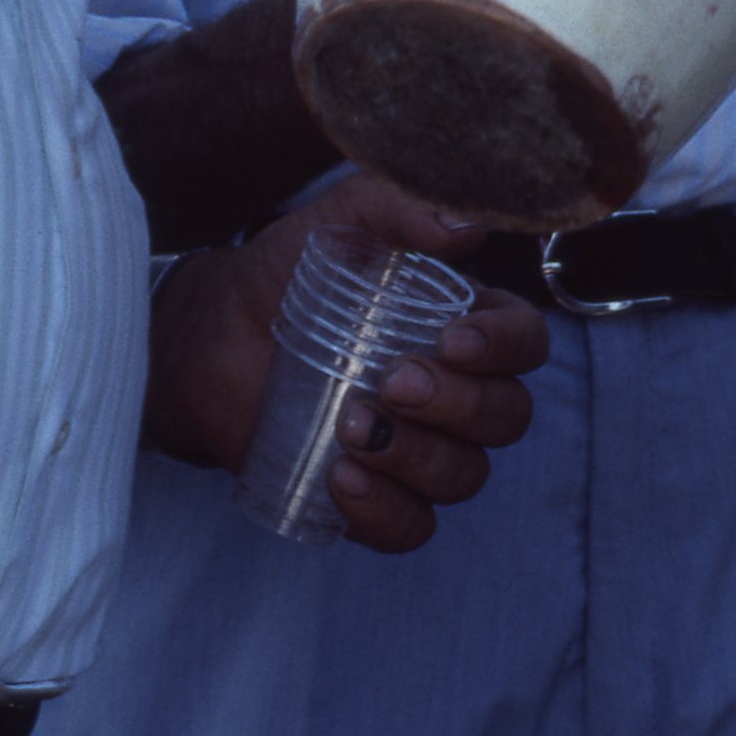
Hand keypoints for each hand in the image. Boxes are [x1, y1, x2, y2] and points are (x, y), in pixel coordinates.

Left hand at [142, 173, 546, 551]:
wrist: (211, 334)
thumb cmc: (286, 272)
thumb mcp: (337, 223)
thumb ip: (396, 208)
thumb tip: (464, 224)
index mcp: (462, 323)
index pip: (525, 343)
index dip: (505, 348)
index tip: (452, 339)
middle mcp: (453, 391)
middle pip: (506, 418)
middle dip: (460, 406)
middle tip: (392, 382)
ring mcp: (417, 449)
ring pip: (464, 477)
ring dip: (418, 458)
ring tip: (352, 428)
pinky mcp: (373, 497)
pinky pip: (410, 527)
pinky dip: (386, 512)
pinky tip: (342, 479)